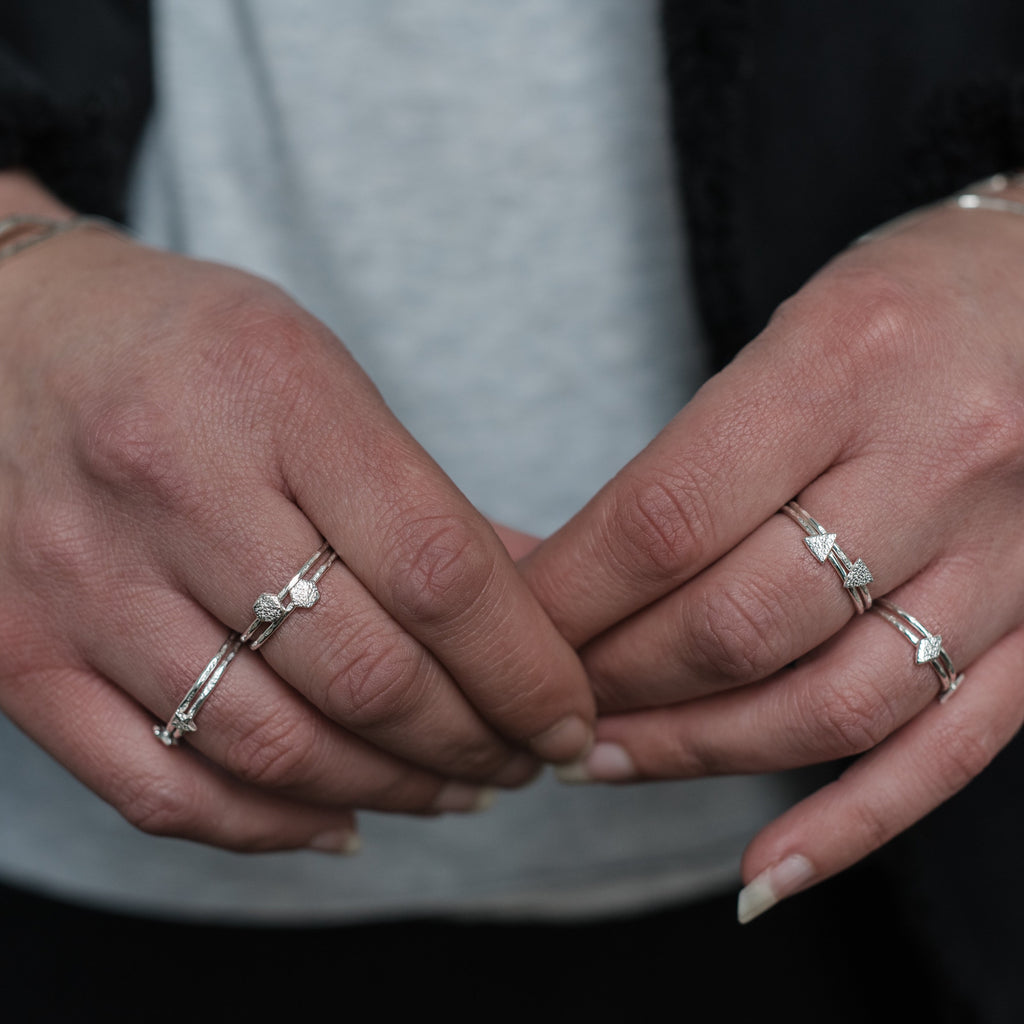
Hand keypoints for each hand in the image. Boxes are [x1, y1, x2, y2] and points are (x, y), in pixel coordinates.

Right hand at [0, 174, 593, 853]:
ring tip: (457, 786)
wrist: (2, 335)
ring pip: (275, 749)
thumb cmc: (186, 348)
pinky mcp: (19, 652)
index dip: (527, 668)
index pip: (439, 570)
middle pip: (368, 674)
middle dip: (478, 740)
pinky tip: (342, 820)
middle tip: (525, 754)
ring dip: (394, 789)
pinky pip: (159, 788)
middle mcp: (172, 487)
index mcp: (274, 395)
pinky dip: (269, 827)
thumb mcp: (320, 374)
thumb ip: (425, 498)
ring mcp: (82, 581)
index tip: (571, 712)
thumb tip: (540, 605)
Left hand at [523, 190, 1023, 913]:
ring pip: (828, 707)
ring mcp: (1009, 559)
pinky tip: (760, 873)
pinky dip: (848, 827)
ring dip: (696, 753)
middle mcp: (937, 462)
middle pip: (735, 626)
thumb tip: (553, 566)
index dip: (568, 599)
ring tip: (606, 758)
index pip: (665, 522)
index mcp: (845, 362)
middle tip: (546, 697)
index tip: (510, 631)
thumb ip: (690, 455)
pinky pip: (948, 751)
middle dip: (615, 679)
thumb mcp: (789, 331)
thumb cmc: (909, 302)